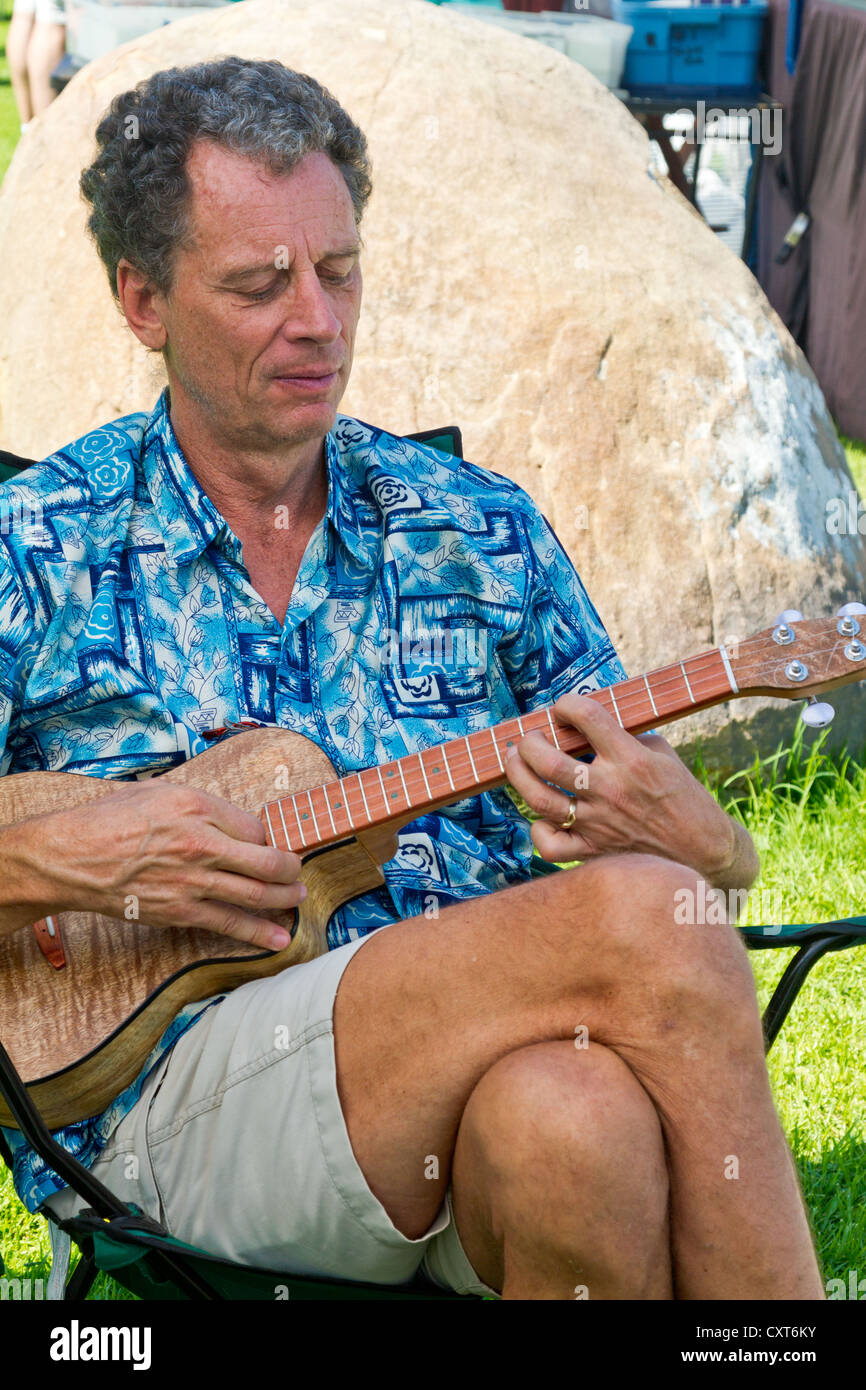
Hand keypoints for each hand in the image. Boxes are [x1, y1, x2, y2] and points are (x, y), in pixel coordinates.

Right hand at [8, 781, 304, 949]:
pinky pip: (229, 924)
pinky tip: (279, 938)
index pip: (254, 826)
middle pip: (268, 860)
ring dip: (285, 899)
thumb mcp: (159, 791)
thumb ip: (201, 806)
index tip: (276, 844)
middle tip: (300, 871)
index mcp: (198, 807)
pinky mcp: (180, 911)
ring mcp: (193, 881)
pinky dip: (258, 933)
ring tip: (299, 900)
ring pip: (256, 894)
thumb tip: (236, 822)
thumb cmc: (109, 819)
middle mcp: (202, 843)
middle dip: (292, 869)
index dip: (270, 838)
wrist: (71, 857)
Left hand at [504, 692, 754, 887]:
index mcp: (632, 760)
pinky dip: (538, 829)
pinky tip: (542, 817)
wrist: (705, 850)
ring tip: (515, 760)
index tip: (564, 707)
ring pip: (539, 799)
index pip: (588, 717)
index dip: (568, 704)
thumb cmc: (684, 797)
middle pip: (548, 761)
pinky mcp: (594, 851)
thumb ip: (625, 737)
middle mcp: (610, 790)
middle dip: (528, 743)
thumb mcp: (663, 755)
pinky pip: (550, 845)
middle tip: (529, 738)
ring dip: (518, 775)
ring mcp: (598, 823)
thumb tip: (587, 724)